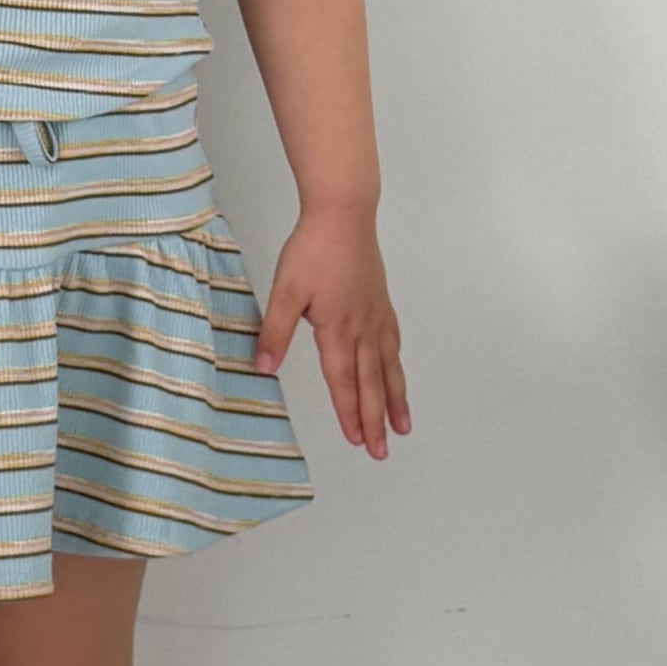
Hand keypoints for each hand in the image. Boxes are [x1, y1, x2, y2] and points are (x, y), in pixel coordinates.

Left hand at [253, 206, 410, 459]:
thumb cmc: (313, 249)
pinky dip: (396, 365)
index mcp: (337, 330)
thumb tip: (263, 368)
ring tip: (403, 426)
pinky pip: (393, 343)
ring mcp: (376, 316)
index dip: (350, 413)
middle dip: (375, 420)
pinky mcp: (381, 302)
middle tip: (381, 451)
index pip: (343, 381)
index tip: (356, 441)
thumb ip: (276, 331)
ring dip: (394, 399)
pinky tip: (396, 373)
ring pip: (388, 367)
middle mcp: (362, 329)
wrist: (344, 214)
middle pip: (371, 383)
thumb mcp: (285, 290)